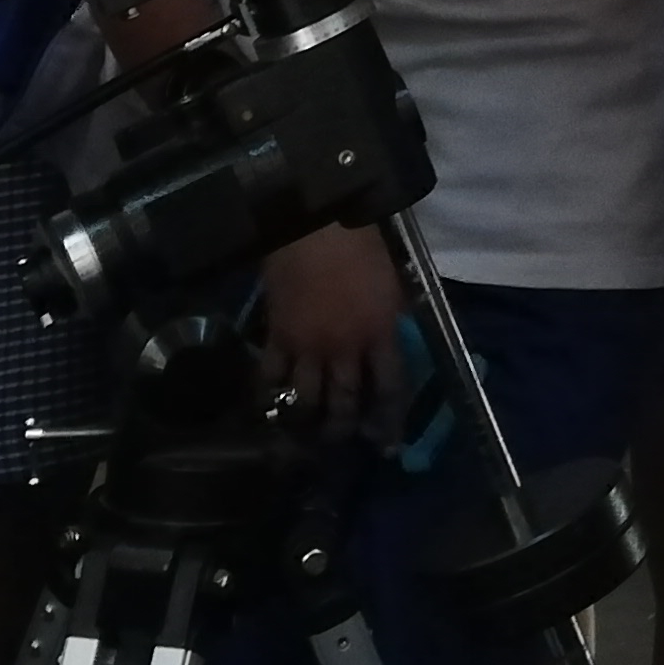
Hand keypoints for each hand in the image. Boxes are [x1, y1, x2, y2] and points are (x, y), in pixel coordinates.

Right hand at [257, 224, 409, 443]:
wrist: (312, 223)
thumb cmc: (361, 242)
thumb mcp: (393, 279)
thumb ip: (393, 313)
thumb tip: (394, 334)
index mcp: (379, 333)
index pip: (389, 387)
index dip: (389, 419)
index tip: (387, 441)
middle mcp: (344, 349)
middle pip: (344, 400)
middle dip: (344, 426)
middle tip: (341, 440)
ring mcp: (308, 345)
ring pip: (307, 397)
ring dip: (308, 418)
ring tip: (305, 431)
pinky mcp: (277, 335)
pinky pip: (271, 374)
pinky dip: (269, 392)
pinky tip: (268, 403)